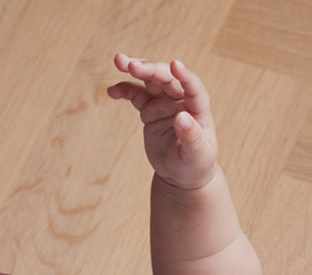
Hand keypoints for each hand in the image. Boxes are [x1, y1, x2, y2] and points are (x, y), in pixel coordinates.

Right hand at [107, 54, 217, 190]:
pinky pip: (136, 95)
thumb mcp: (197, 155)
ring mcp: (164, 103)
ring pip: (150, 80)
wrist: (181, 175)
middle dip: (150, 69)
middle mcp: (181, 100)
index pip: (193, 87)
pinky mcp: (149, 109)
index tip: (174, 65)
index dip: (185, 75)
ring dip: (135, 69)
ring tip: (119, 61)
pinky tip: (112, 91)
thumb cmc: (195, 165)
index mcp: (198, 108)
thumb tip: (181, 117)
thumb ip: (191, 136)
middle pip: (167, 78)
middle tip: (132, 65)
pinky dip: (124, 90)